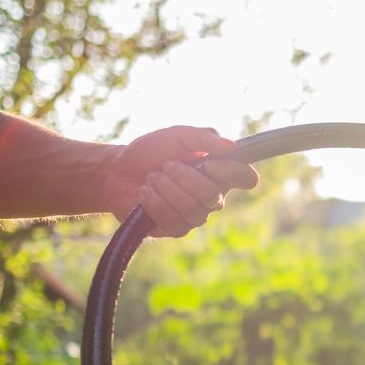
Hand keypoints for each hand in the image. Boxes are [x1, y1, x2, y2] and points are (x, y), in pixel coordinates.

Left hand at [101, 126, 258, 236]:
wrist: (117, 170)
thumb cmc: (151, 151)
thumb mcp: (177, 135)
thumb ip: (205, 137)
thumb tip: (231, 146)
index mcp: (219, 173)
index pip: (246, 178)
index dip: (231, 173)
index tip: (209, 163)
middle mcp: (212, 197)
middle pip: (214, 196)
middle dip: (185, 178)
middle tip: (166, 165)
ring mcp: (195, 215)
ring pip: (193, 210)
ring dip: (167, 189)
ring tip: (152, 177)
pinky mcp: (174, 228)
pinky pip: (173, 221)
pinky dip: (155, 202)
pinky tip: (145, 192)